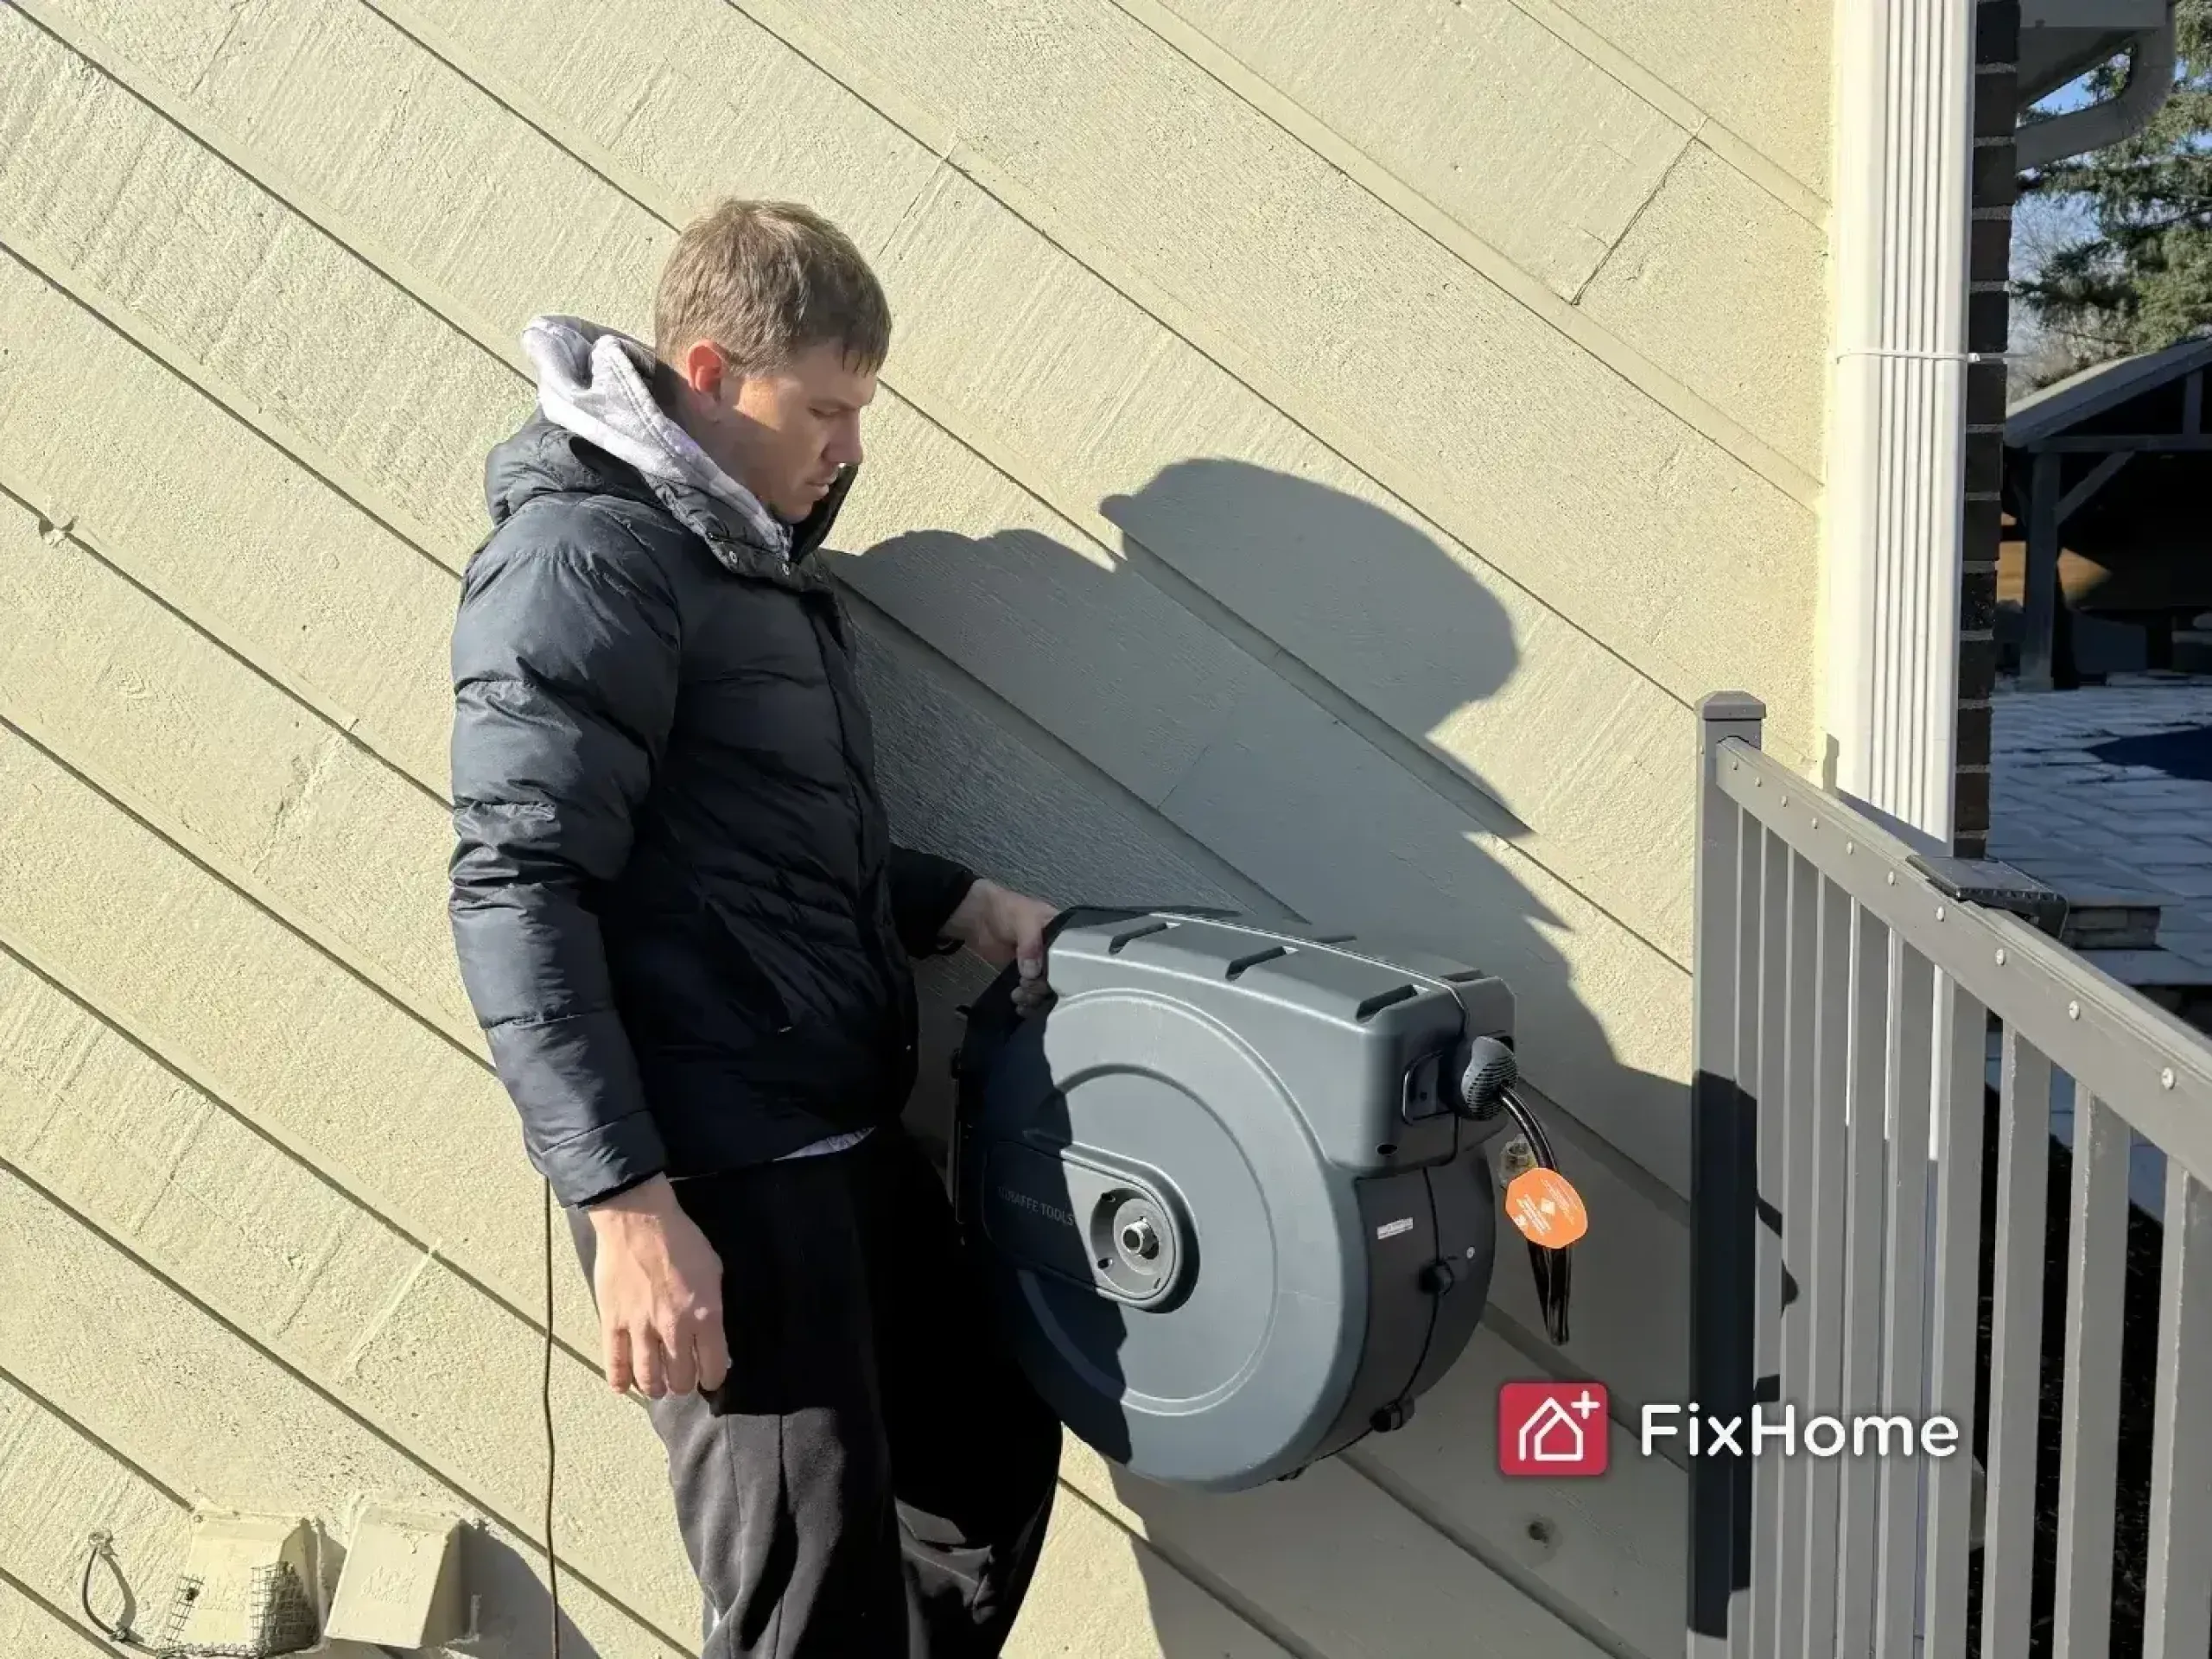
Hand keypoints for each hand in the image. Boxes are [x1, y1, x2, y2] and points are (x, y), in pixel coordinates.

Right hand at [585, 1175, 729, 1397]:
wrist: (639, 1221)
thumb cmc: (681, 1239)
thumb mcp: (714, 1270)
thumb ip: (713, 1307)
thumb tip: (713, 1335)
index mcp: (705, 1314)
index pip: (713, 1366)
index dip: (713, 1377)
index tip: (711, 1377)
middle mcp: (675, 1328)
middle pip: (680, 1379)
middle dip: (684, 1384)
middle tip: (682, 1378)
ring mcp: (641, 1328)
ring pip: (648, 1379)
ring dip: (655, 1388)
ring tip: (657, 1387)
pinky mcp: (613, 1323)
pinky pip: (615, 1364)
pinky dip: (620, 1381)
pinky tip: (624, 1386)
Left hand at [944, 878, 1057, 1012]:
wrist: (978, 917)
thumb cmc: (1006, 910)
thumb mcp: (1023, 919)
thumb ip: (1031, 943)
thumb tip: (1033, 973)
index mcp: (1062, 934)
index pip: (1072, 959)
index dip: (1063, 973)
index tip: (1048, 979)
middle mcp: (1055, 952)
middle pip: (1059, 978)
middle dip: (1042, 987)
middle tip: (1026, 984)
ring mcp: (1040, 964)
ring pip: (1046, 988)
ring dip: (1033, 996)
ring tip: (1019, 995)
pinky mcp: (1026, 975)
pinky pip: (1032, 992)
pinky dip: (1028, 1001)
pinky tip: (1020, 1005)